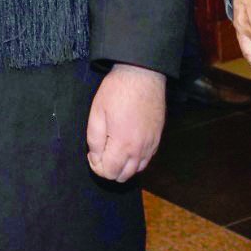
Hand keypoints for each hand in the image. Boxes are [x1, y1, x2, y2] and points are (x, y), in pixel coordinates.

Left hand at [86, 63, 165, 182]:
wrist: (143, 74)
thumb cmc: (117, 90)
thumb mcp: (97, 112)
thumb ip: (95, 140)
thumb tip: (96, 157)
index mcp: (123, 144)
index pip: (109, 172)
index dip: (96, 166)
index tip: (92, 153)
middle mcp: (140, 149)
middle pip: (123, 176)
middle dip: (109, 169)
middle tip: (101, 152)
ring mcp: (151, 144)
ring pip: (137, 169)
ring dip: (123, 165)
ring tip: (114, 149)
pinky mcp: (158, 137)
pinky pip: (147, 159)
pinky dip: (136, 159)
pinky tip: (128, 145)